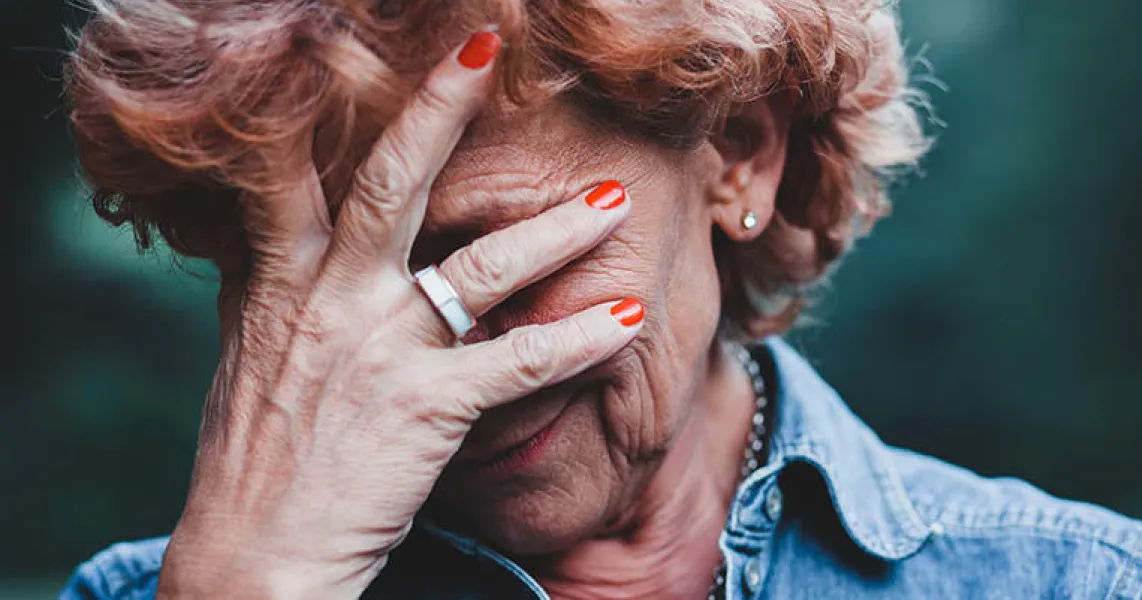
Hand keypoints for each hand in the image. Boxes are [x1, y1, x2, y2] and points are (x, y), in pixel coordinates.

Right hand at [155, 31, 640, 599]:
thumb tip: (264, 237)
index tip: (361, 55)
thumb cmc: (254, 460)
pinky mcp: (425, 409)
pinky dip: (577, 338)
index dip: (329, 105)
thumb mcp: (249, 357)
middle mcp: (329, 302)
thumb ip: (265, 289)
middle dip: (441, 107)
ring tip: (614, 199)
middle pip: (390, 185)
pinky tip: (625, 317)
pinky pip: (517, 362)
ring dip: (556, 229)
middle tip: (487, 47)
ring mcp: (379, 352)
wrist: (252, 556)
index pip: (297, 174)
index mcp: (280, 284)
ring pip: (480, 269)